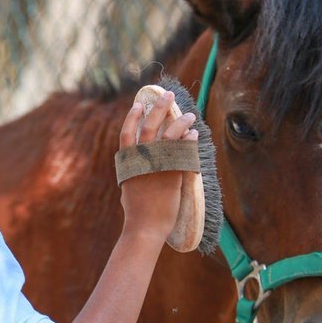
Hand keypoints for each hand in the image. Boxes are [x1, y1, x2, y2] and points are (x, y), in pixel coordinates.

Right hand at [117, 90, 197, 243]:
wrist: (145, 227)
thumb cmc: (137, 212)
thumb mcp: (129, 187)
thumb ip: (133, 172)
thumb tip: (137, 165)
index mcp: (128, 162)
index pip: (127, 132)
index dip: (133, 116)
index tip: (140, 104)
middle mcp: (141, 160)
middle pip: (149, 126)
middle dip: (159, 108)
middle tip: (167, 95)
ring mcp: (157, 165)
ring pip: (169, 134)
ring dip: (180, 121)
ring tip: (189, 114)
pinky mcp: (173, 173)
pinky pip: (184, 151)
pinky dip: (189, 140)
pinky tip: (194, 134)